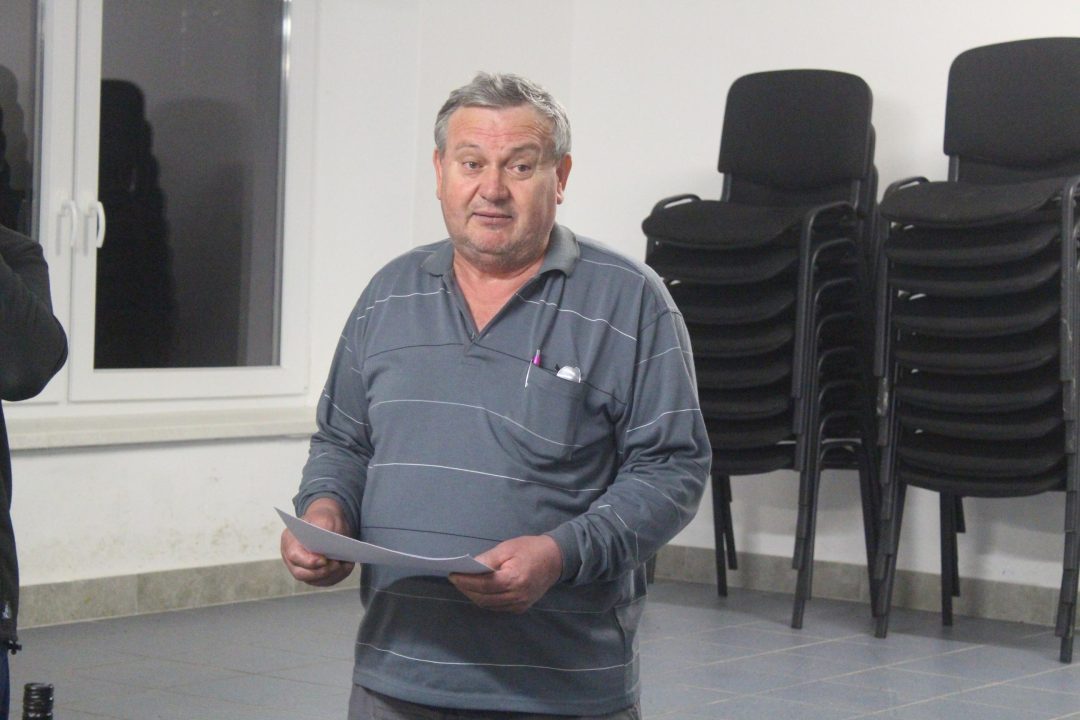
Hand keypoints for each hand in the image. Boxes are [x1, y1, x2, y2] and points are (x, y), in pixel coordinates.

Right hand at [280, 498, 354, 586]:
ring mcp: (301, 568)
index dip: (309, 561)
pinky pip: (323, 581)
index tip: (325, 560)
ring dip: (331, 575)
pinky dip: (336, 576)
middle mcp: (291, 557)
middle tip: (337, 565)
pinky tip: (347, 566)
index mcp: (290, 539)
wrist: (327, 523)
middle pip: (301, 573)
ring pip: (314, 580)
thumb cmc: (324, 519)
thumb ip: (326, 528)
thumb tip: (328, 546)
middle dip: (321, 572)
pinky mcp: (313, 575)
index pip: (294, 555)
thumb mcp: (326, 517)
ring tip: (345, 565)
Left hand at [448, 535, 562, 612]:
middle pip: (484, 598)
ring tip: (464, 585)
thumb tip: (469, 567)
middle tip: (456, 579)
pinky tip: (479, 590)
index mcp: (514, 579)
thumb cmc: (530, 549)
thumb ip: (487, 559)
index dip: (465, 581)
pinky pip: (498, 607)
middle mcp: (517, 596)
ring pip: (489, 605)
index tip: (452, 575)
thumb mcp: (507, 548)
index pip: (483, 585)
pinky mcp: (521, 608)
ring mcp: (520, 604)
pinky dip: (486, 600)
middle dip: (467, 589)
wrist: (555, 560)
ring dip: (474, 596)